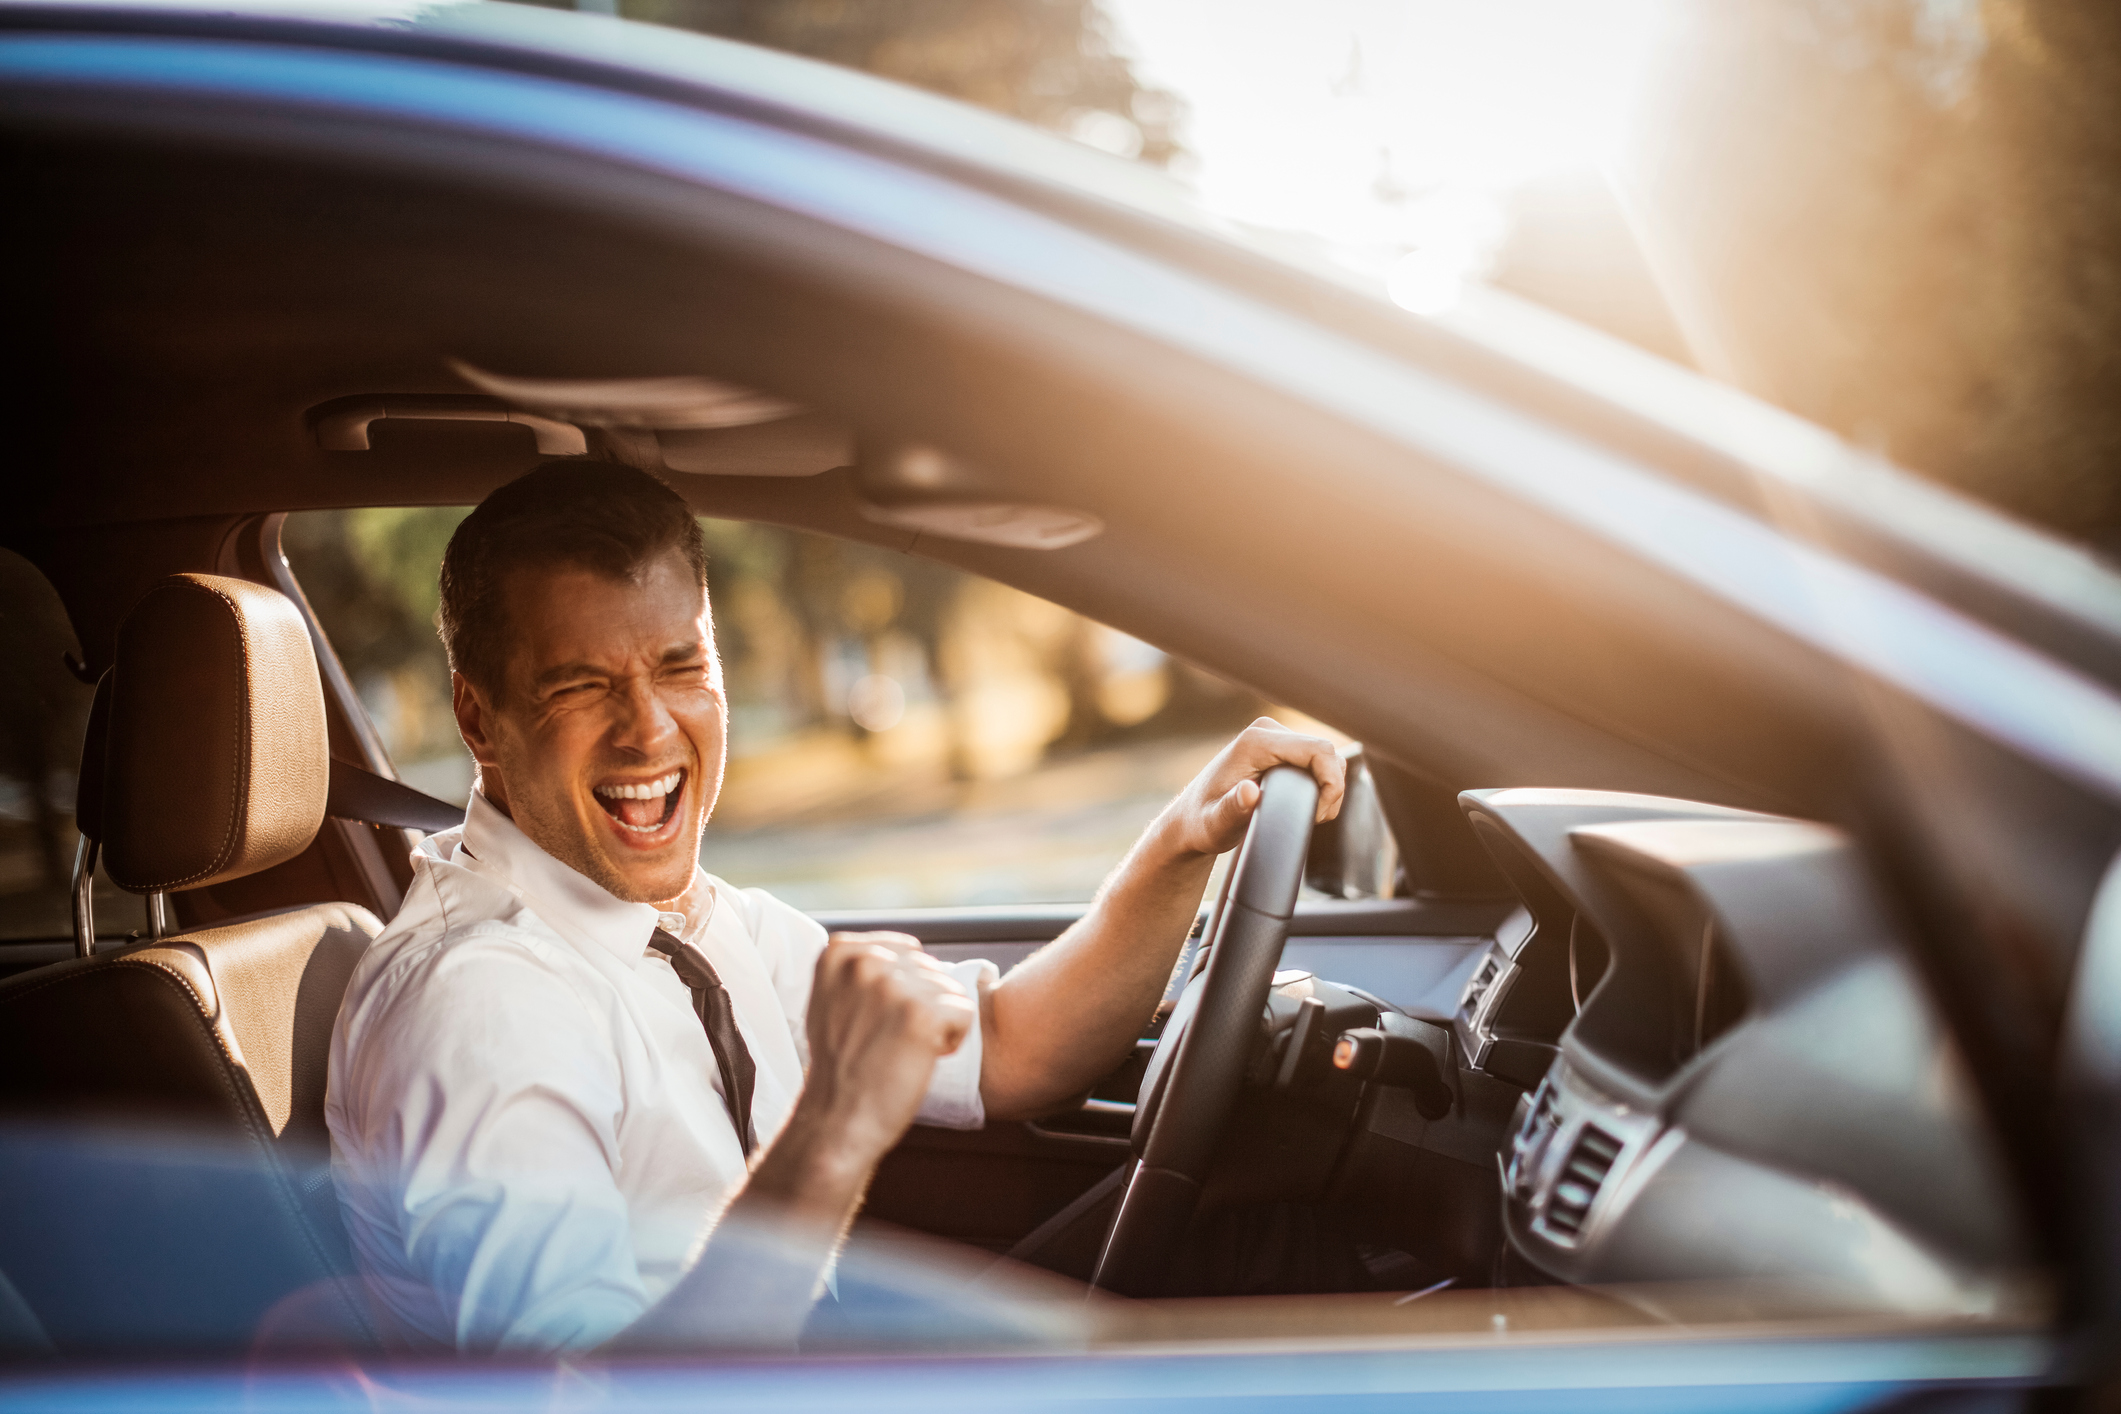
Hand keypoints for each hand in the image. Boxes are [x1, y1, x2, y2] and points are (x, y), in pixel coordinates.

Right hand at [794, 932, 975, 1164]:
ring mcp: (893, 986)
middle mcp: (865, 961)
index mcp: (840, 952)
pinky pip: (964, 1012)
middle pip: (931, 970)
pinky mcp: (921, 1013)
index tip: (875, 1021)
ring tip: (901, 1050)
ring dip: (937, 1024)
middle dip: (921, 1006)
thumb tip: (909, 950)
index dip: (904, 990)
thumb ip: (862, 968)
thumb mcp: (831, 1000)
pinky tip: (920, 1058)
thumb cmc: (841, 1068)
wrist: (837, 1120)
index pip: (907, 951)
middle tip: (888, 1041)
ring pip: (950, 991)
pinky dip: (951, 1040)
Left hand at [1157, 716, 1346, 859]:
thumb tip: (1250, 791)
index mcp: (1255, 742)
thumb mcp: (1215, 824)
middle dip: (1331, 789)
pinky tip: (1306, 804)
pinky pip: (1317, 759)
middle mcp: (1266, 731)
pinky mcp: (1280, 747)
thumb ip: (1231, 809)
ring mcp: (1274, 736)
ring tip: (1309, 815)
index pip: (1319, 750)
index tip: (1317, 814)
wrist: (1192, 819)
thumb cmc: (1202, 823)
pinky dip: (1322, 782)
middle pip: (1327, 752)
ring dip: (1328, 787)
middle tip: (1312, 820)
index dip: (1331, 783)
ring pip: (1326, 756)